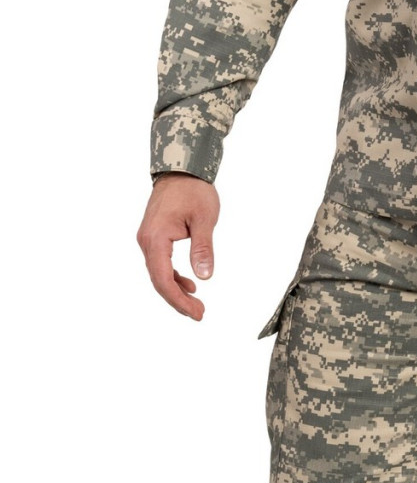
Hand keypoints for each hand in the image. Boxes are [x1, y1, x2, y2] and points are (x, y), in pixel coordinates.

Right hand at [137, 173, 220, 319]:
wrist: (181, 169)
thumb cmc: (193, 191)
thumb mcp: (204, 219)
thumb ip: (203, 248)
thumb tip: (204, 276)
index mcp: (155, 239)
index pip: (162, 279)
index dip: (178, 299)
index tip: (195, 312)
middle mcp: (146, 242)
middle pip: (158, 280)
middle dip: (178, 299)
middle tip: (199, 313)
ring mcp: (148, 239)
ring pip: (159, 273)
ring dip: (175, 289)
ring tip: (196, 303)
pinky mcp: (154, 236)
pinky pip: (161, 262)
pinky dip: (173, 275)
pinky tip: (188, 283)